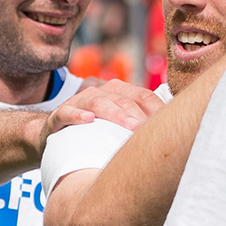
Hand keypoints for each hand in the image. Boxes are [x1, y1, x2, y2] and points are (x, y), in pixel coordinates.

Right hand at [42, 78, 163, 145]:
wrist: (54, 134)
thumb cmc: (93, 132)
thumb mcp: (117, 124)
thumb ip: (138, 123)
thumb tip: (172, 132)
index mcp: (116, 91)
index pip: (141, 95)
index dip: (156, 108)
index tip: (170, 126)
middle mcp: (98, 91)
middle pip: (123, 98)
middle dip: (139, 114)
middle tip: (153, 131)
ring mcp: (78, 102)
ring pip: (98, 101)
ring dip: (116, 113)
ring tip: (132, 126)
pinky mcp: (58, 115)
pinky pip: (66, 112)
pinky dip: (77, 114)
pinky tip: (88, 120)